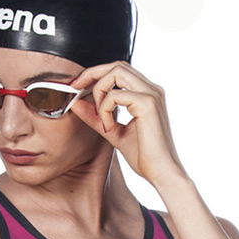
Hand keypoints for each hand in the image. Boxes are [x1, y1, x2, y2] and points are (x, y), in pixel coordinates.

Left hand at [69, 61, 187, 190]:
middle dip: (92, 73)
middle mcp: (151, 89)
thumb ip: (96, 117)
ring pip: (116, 72)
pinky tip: (108, 127)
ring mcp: (151, 94)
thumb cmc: (144, 157)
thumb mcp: (113, 132)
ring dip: (99, 90)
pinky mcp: (147, 103)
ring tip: (98, 114)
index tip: (78, 85)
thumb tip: (77, 104)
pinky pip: (115, 95)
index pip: (120, 71)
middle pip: (117, 65)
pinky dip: (105, 109)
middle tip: (76, 87)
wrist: (162, 173)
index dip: (97, 73)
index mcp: (147, 93)